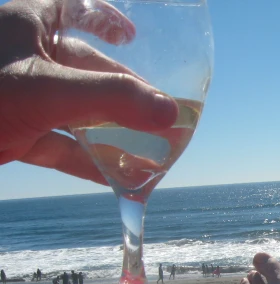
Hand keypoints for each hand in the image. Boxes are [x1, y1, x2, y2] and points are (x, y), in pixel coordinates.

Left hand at [0, 0, 178, 183]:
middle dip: (129, 97)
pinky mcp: (11, 135)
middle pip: (89, 72)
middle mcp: (24, 58)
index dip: (105, 18)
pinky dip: (90, 161)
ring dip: (116, 135)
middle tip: (167, 120)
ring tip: (155, 153)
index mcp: (28, 24)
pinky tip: (120, 178)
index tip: (134, 36)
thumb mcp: (45, 89)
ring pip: (78, 113)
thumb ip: (111, 98)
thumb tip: (171, 113)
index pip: (74, 7)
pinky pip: (60, 145)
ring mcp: (18, 99)